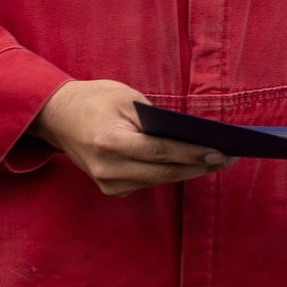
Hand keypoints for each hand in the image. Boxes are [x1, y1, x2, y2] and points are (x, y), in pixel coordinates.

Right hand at [32, 79, 235, 196]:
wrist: (58, 116)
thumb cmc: (96, 99)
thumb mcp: (127, 97)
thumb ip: (157, 119)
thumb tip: (193, 137)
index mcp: (111, 142)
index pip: (162, 153)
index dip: (194, 154)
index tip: (222, 153)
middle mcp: (108, 169)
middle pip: (165, 172)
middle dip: (200, 166)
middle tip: (228, 158)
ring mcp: (107, 183)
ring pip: (159, 180)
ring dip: (188, 171)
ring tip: (216, 160)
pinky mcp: (110, 189)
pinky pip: (147, 182)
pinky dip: (169, 173)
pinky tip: (191, 164)